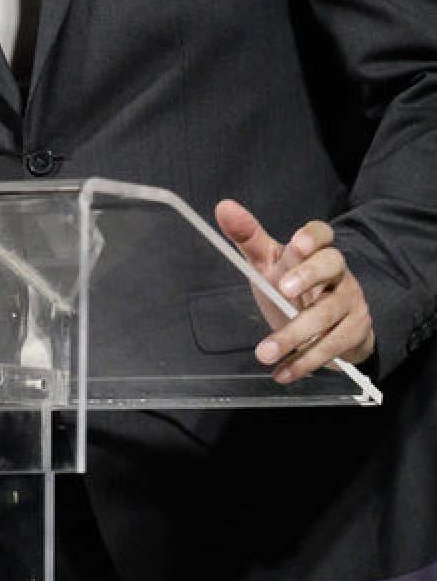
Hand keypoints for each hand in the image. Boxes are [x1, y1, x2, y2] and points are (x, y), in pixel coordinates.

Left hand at [214, 199, 375, 383]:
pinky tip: (282, 373)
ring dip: (294, 335)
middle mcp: (337, 273)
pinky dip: (304, 362)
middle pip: (332, 265)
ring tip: (264, 353)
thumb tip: (224, 207)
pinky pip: (332, 347)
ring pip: (327, 314)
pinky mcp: (356, 332)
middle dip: (308, 276)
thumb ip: (248, 237)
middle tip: (283, 289)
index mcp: (315, 252)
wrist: (325, 328)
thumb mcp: (268, 264)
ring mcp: (350, 302)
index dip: (312, 236)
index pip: (322, 234)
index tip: (297, 244)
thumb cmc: (291, 288)